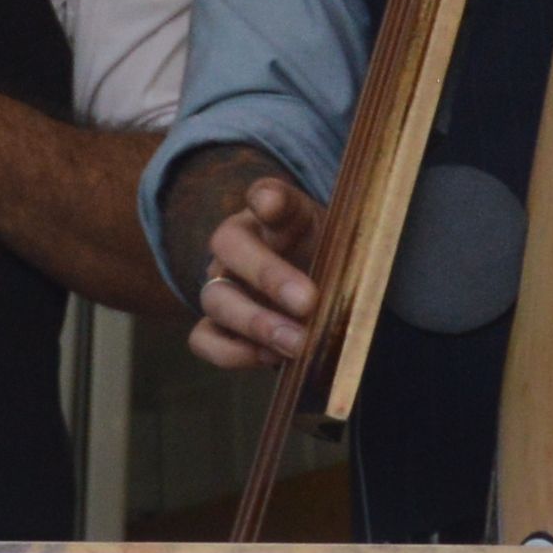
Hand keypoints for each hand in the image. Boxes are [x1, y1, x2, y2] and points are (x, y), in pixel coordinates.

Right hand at [181, 166, 328, 371]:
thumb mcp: (348, 245)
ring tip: (298, 344)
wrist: (322, 293)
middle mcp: (238, 244)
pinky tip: (271, 358)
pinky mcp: (217, 326)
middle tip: (309, 303)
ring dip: (257, 324)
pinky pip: (204, 339)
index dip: (267, 199)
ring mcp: (222, 285)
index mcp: (274, 216)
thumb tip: (336, 260)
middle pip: (230, 245)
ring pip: (215, 297)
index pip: (266, 195)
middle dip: (269, 276)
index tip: (273, 207)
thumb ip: (349, 242)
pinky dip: (233, 352)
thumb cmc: (334, 264)